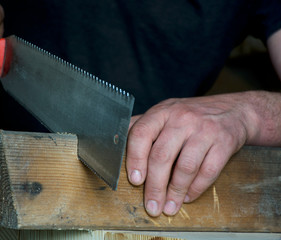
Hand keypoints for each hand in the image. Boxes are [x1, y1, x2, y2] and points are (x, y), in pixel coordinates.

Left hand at [126, 93, 256, 216]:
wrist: (232, 110)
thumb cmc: (190, 117)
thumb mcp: (165, 114)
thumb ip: (143, 128)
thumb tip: (115, 146)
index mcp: (162, 112)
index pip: (141, 133)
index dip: (134, 159)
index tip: (134, 181)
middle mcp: (181, 118)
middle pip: (162, 155)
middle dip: (154, 186)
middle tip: (151, 206)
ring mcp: (204, 130)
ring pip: (185, 167)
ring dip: (175, 192)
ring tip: (169, 207)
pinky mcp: (224, 142)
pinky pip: (208, 171)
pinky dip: (196, 189)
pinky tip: (187, 197)